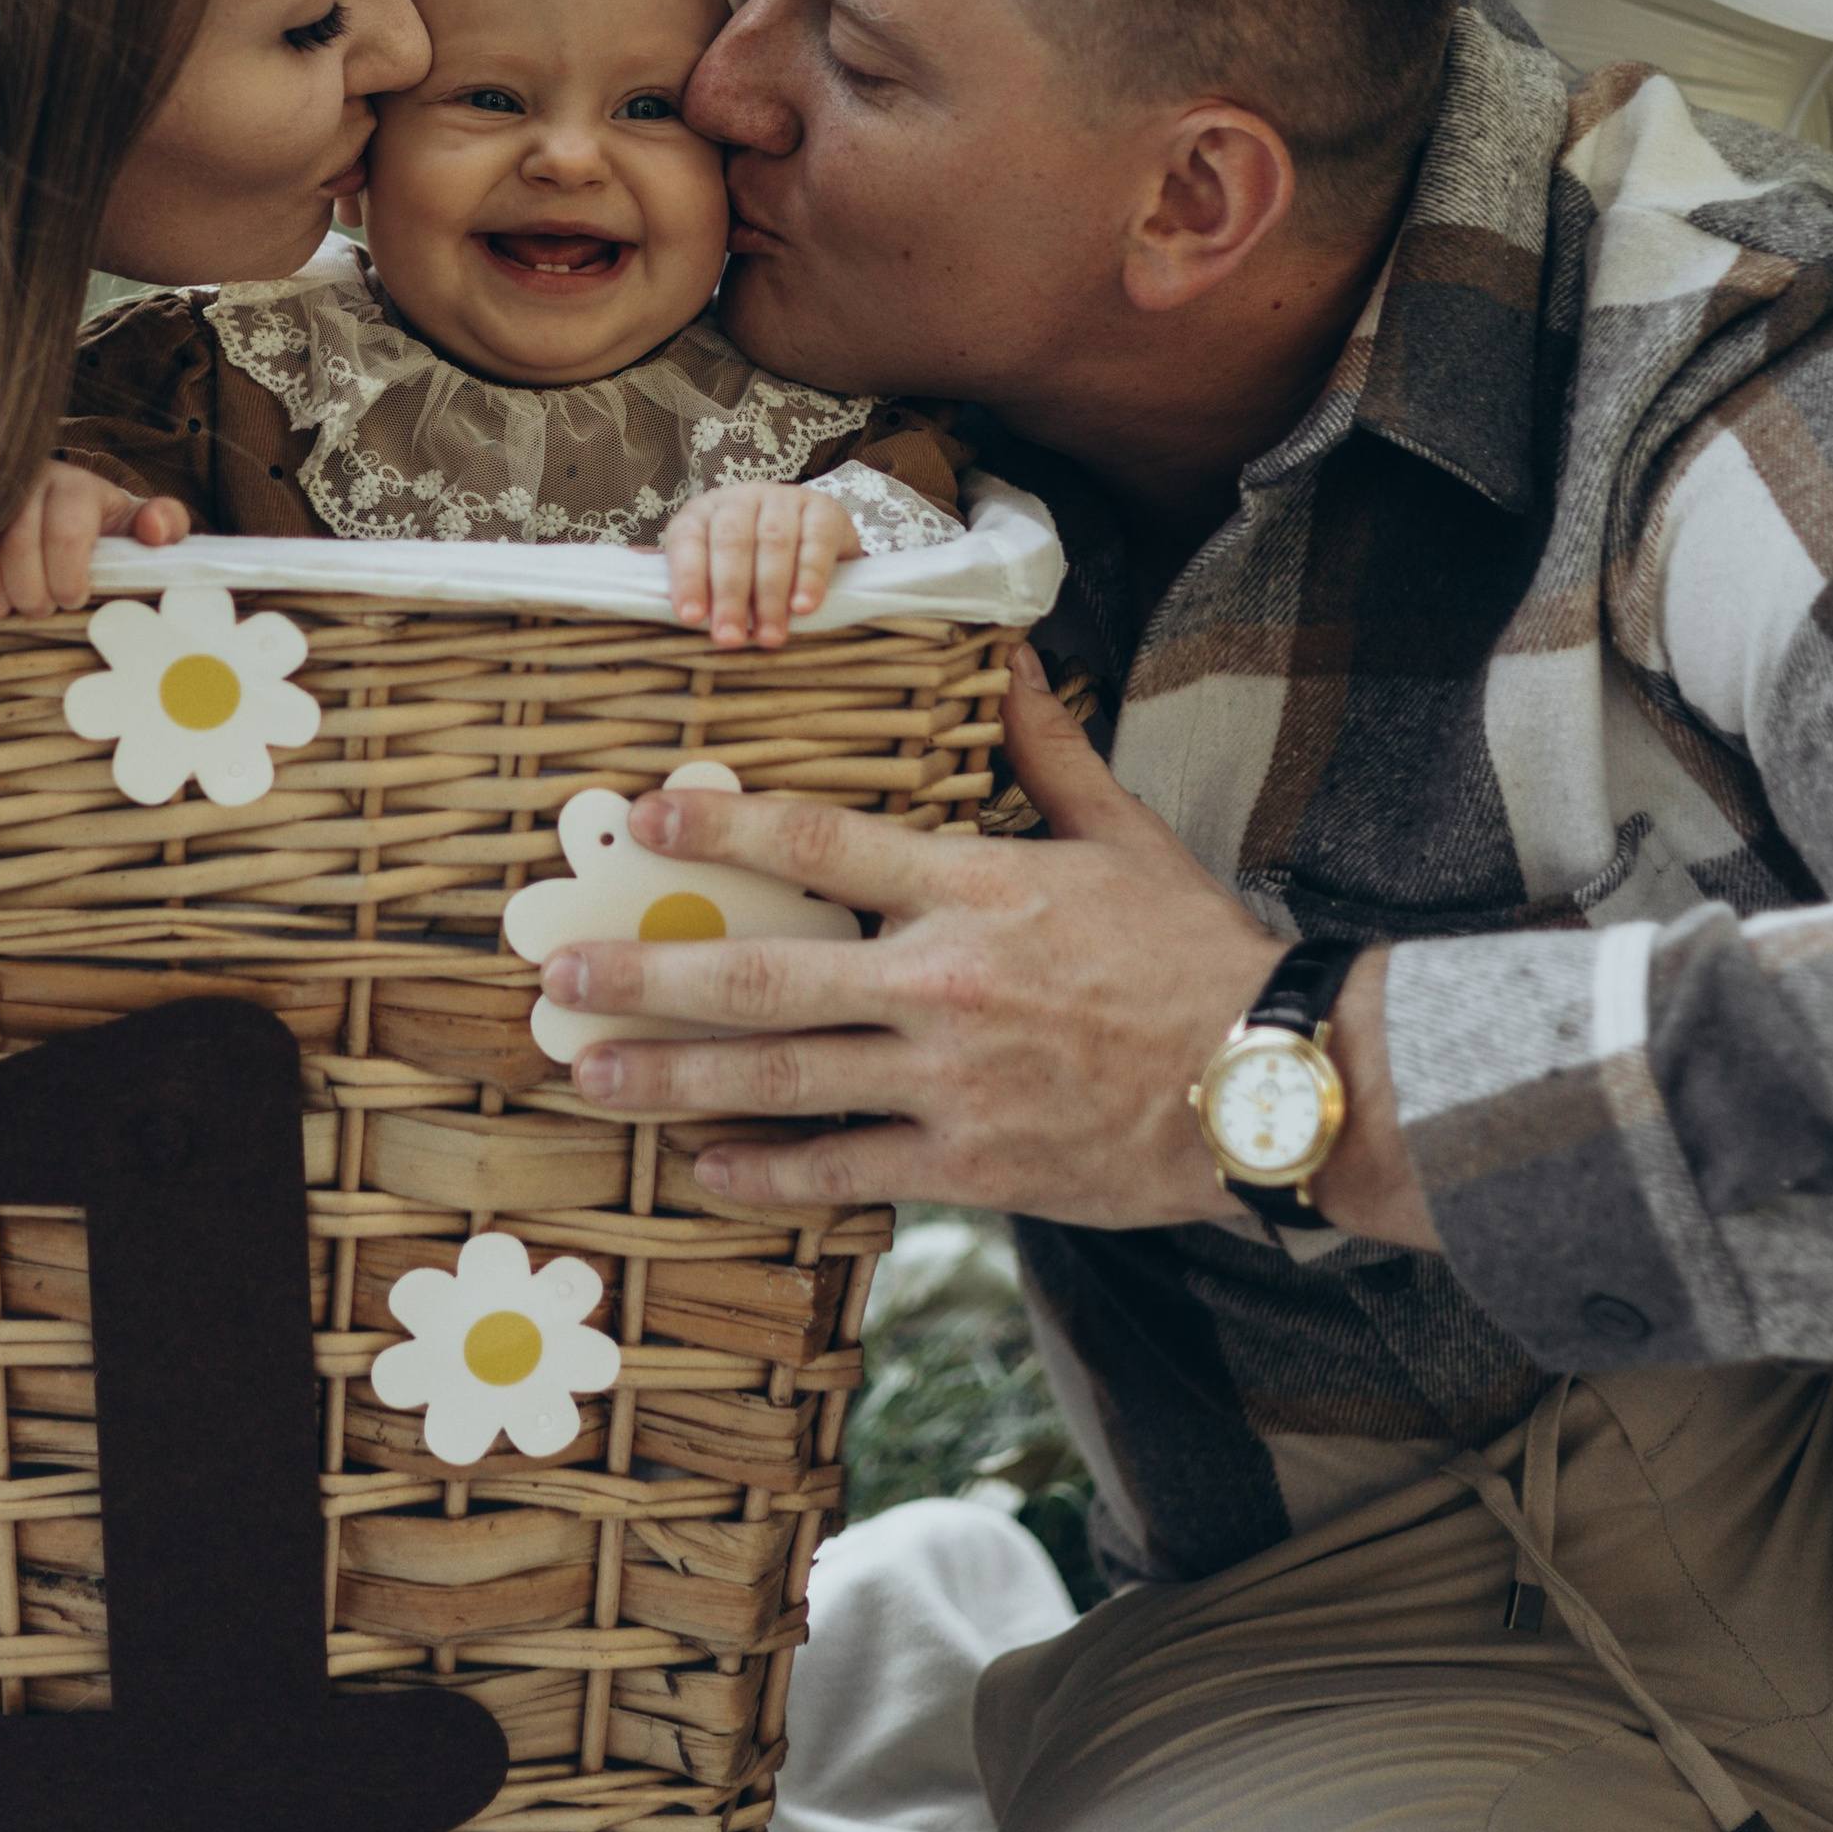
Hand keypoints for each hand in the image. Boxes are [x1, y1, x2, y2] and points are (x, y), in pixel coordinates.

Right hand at [0, 462, 189, 618]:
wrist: (58, 507)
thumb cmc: (101, 525)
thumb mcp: (137, 521)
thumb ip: (165, 522)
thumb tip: (154, 530)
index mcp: (79, 487)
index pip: (69, 528)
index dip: (68, 573)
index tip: (74, 598)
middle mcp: (32, 483)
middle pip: (22, 538)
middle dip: (32, 586)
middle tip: (43, 610)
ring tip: (11, 610)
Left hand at [541, 646, 1438, 1244]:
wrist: (1272, 1085)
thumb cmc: (1195, 953)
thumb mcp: (1123, 835)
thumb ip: (1048, 751)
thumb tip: (1009, 658)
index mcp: (975, 886)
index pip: (821, 838)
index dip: (722, 825)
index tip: (645, 816)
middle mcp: (943, 982)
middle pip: (764, 975)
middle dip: (648, 979)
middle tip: (560, 982)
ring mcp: (949, 1082)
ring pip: (780, 1081)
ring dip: (672, 1081)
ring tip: (589, 1075)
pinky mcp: (970, 1166)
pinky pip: (844, 1171)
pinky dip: (767, 1173)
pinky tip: (702, 1169)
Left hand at [662, 483, 863, 646]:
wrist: (815, 541)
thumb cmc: (753, 566)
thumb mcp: (716, 571)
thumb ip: (692, 587)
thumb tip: (653, 614)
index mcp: (703, 513)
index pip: (688, 540)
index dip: (688, 578)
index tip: (690, 618)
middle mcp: (741, 498)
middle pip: (731, 542)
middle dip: (729, 594)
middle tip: (730, 639)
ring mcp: (784, 498)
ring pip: (772, 542)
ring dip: (769, 594)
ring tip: (770, 636)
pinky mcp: (824, 508)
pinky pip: (815, 541)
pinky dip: (810, 576)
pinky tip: (804, 607)